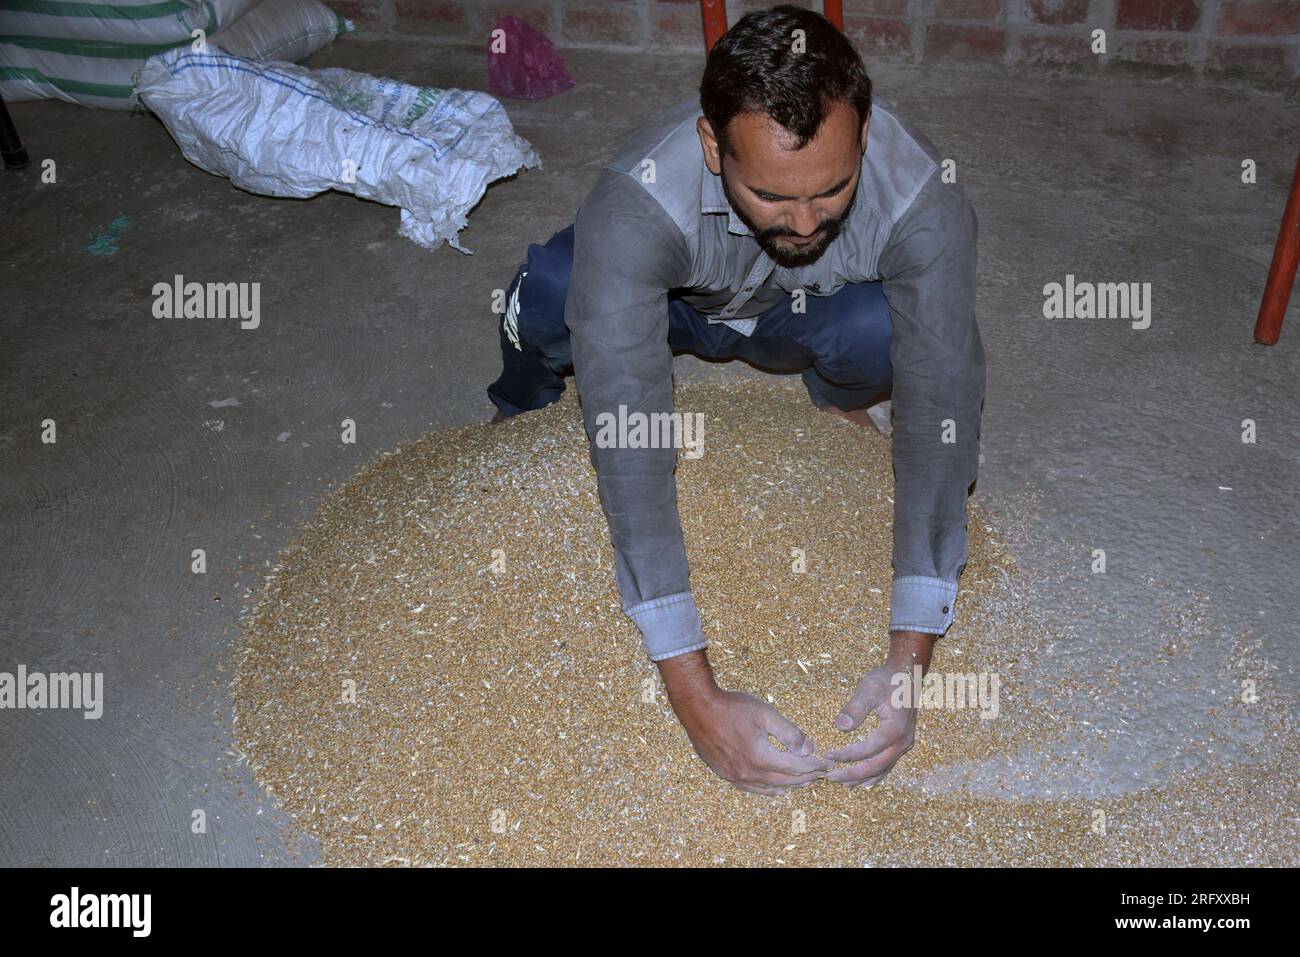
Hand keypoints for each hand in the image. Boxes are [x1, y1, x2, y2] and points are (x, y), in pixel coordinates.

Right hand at [659, 650, 830, 795]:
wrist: (698, 708)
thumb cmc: (731, 707)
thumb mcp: (765, 713)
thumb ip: (789, 732)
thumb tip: (808, 748)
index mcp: (760, 758)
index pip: (795, 767)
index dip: (813, 766)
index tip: (826, 763)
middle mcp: (748, 772)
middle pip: (785, 781)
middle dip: (805, 777)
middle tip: (821, 774)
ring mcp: (735, 776)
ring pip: (769, 788)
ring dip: (790, 786)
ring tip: (805, 783)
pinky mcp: (725, 774)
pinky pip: (751, 789)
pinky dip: (767, 792)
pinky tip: (776, 791)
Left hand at [825, 630, 935, 787]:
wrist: (908, 674)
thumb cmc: (887, 680)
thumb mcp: (869, 688)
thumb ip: (855, 708)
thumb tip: (840, 727)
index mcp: (894, 730)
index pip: (867, 750)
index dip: (846, 756)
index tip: (827, 756)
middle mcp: (902, 741)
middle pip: (876, 766)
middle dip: (852, 774)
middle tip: (831, 777)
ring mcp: (905, 744)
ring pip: (883, 769)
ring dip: (863, 778)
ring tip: (844, 784)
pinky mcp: (902, 742)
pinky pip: (889, 764)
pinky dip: (876, 774)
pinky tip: (865, 781)